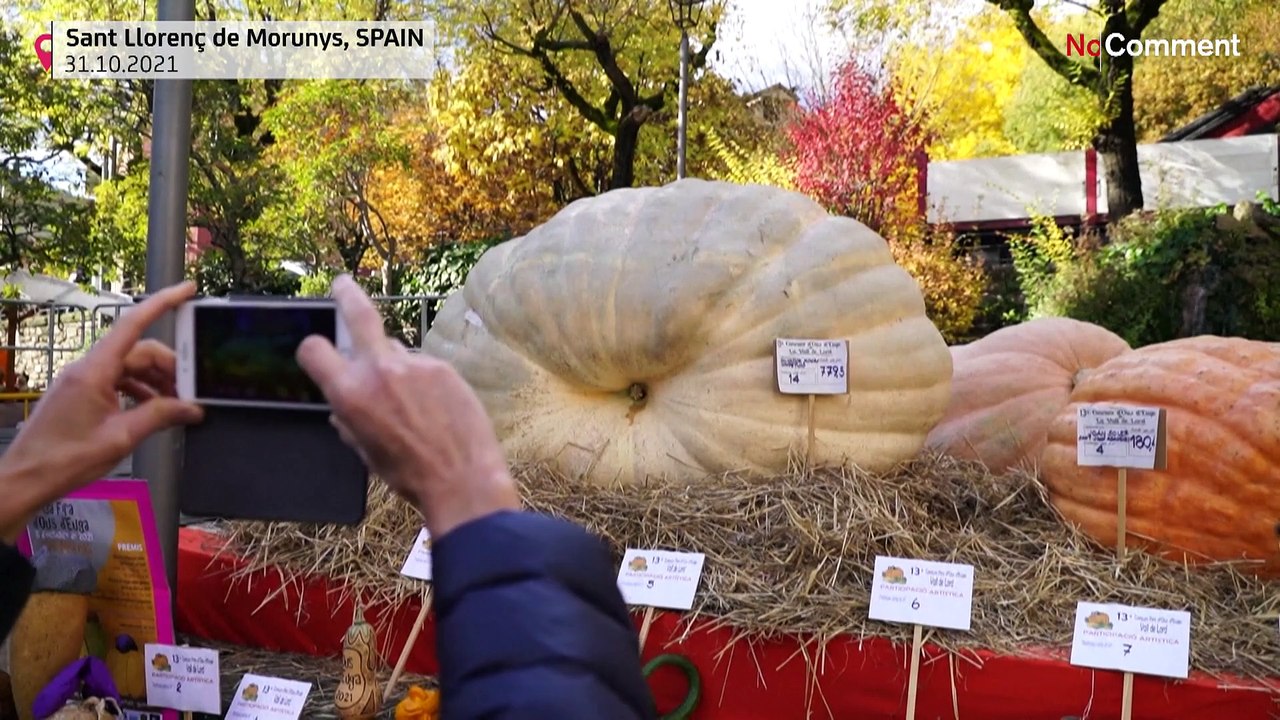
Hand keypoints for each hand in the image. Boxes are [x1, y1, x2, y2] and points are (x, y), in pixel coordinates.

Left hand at [0, 282, 204, 540]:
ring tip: (176, 406)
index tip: (188, 290)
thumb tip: (193, 408)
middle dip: (170, 366)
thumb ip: (159, 416)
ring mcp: (82, 380)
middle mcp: (87, 368)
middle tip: (193, 391)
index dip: (163, 303)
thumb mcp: (121, 438)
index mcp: (95, 371)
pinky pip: (117, 382)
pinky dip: (139, 392)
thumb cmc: (66, 459)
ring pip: (130, 368)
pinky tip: (152, 411)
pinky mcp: (80, 394)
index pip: (133, 324)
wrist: (25, 479)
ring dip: (156, 382)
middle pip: (139, 352)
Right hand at [297, 275, 519, 537]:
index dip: (313, 349)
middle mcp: (379, 370)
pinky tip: (439, 410)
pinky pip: (425, 367)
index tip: (317, 347)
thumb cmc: (408, 473)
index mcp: (349, 393)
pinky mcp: (443, 367)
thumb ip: (349, 420)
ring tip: (418, 408)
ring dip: (399, 370)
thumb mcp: (364, 450)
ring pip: (398, 352)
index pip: (314, 349)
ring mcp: (414, 365)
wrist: (461, 478)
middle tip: (342, 285)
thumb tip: (342, 409)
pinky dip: (427, 383)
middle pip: (359, 314)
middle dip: (347, 295)